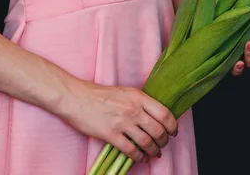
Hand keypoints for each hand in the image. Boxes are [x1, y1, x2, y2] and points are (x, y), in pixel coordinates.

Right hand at [57, 81, 177, 162]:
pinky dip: (139, 157)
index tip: (173, 131)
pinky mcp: (110, 135)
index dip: (172, 125)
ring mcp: (122, 123)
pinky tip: (141, 158)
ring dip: (154, 151)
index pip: (165, 113)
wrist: (76, 98)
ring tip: (154, 154)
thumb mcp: (126, 92)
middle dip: (164, 141)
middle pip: (158, 130)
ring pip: (147, 142)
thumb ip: (141, 102)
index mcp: (139, 97)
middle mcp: (134, 110)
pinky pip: (130, 150)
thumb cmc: (100, 94)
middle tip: (163, 144)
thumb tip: (155, 115)